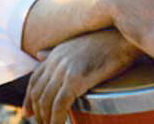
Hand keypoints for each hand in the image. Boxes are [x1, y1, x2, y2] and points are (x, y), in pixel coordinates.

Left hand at [22, 29, 140, 123]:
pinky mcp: (76, 78)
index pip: (34, 79)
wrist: (124, 37)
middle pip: (38, 92)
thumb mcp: (79, 44)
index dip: (29, 98)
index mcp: (57, 53)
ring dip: (47, 120)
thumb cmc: (108, 42)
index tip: (29, 113)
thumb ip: (59, 52)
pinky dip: (57, 120)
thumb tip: (39, 54)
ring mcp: (65, 68)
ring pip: (46, 101)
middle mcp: (57, 60)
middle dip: (38, 113)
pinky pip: (59, 105)